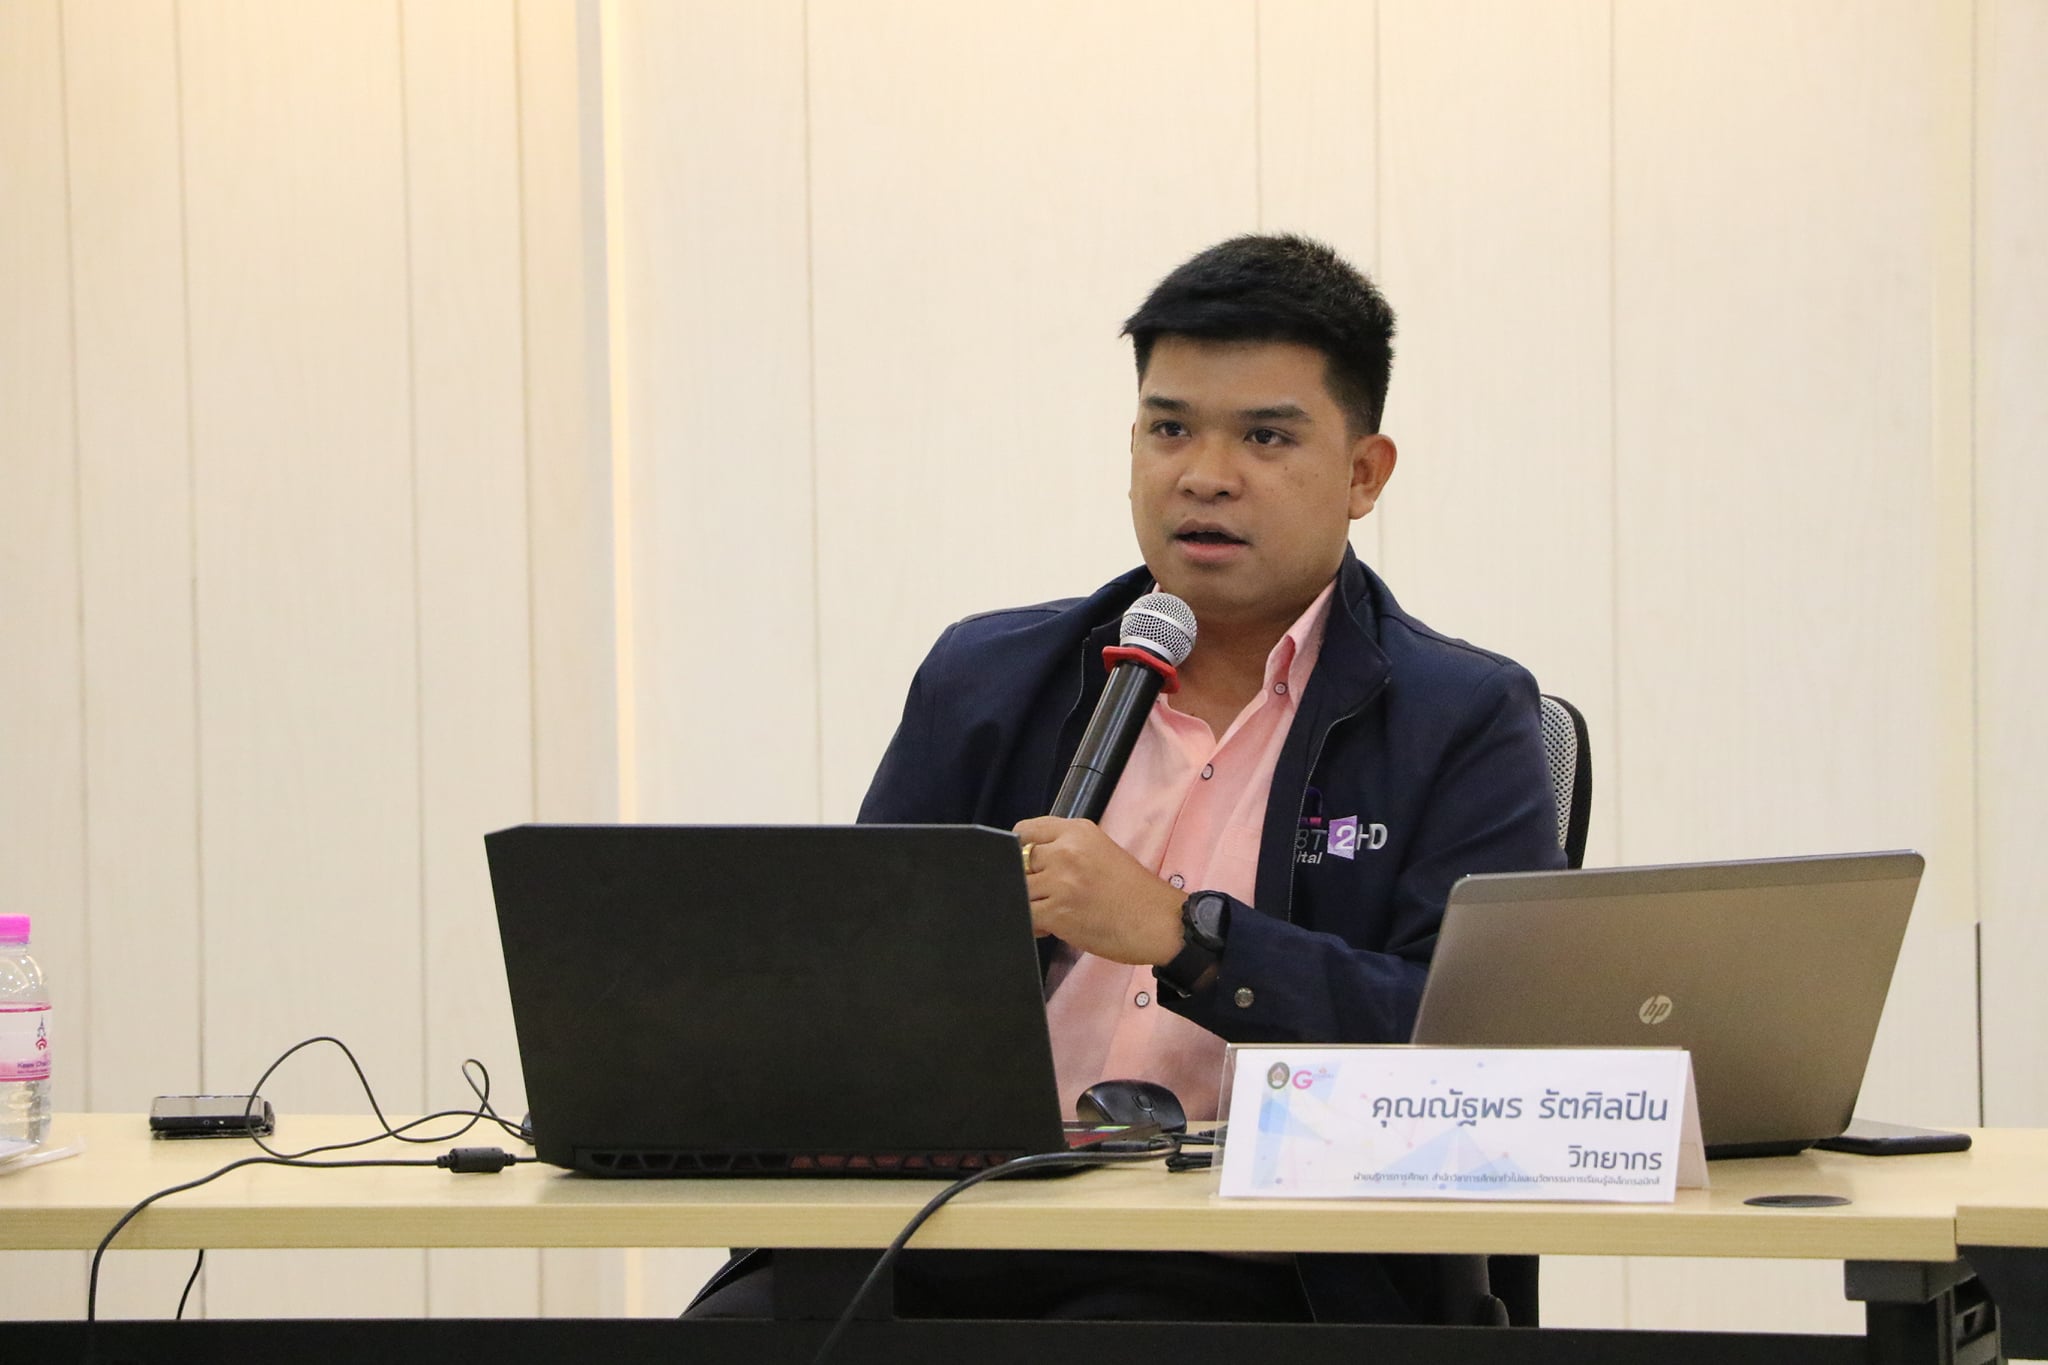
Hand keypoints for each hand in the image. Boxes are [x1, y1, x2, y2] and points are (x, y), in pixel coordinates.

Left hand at [1014, 816, 1184, 966]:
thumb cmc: (1135, 892)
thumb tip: (1028, 861)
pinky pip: (1025, 916)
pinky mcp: (1058, 912)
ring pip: (1018, 890)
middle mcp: (1066, 851)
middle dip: (1026, 880)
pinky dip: (1032, 924)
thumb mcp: (1101, 852)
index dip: (1019, 850)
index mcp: (1077, 832)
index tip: (1026, 864)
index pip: (1026, 830)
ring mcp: (1060, 882)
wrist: (1160, 922)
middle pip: (1018, 862)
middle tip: (1045, 895)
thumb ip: (1066, 850)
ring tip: (1048, 914)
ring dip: (1028, 904)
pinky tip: (1050, 927)